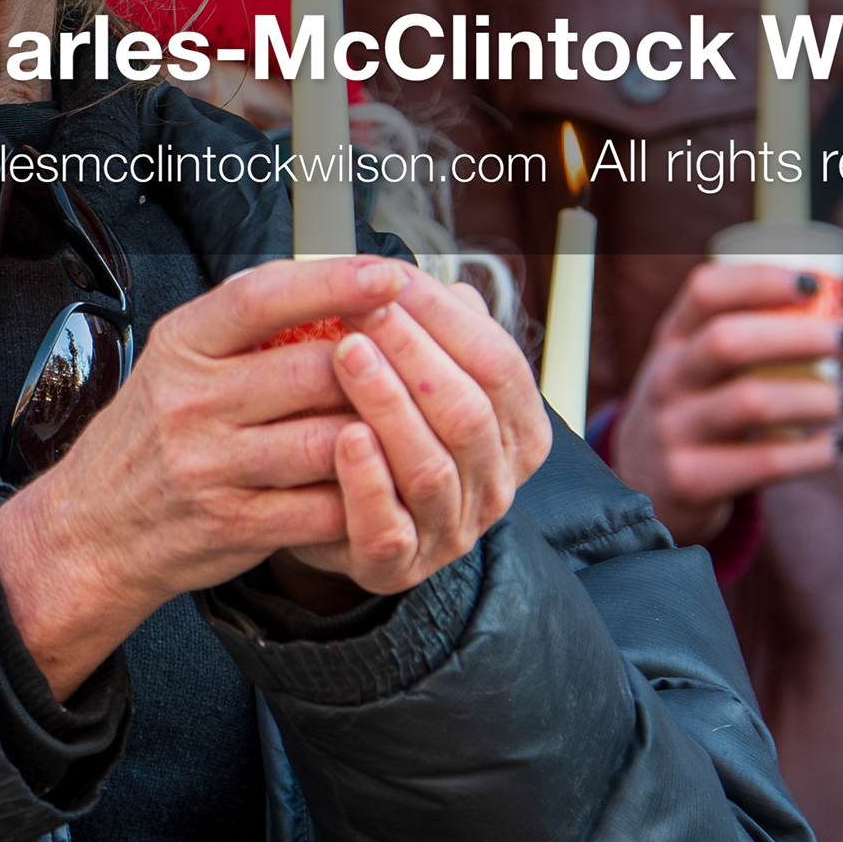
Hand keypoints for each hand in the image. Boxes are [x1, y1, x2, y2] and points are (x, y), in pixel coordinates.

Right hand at [0, 257, 544, 693]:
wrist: (92, 529)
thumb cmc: (151, 438)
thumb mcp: (176, 365)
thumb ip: (245, 330)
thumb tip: (343, 287)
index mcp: (179, 347)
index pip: (261, 298)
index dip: (333, 282)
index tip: (390, 274)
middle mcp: (189, 401)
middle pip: (315, 370)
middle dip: (380, 368)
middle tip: (422, 365)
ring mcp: (210, 465)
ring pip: (330, 441)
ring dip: (381, 435)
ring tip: (409, 426)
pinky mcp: (233, 523)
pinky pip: (325, 506)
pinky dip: (363, 495)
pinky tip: (380, 484)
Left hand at [261, 265, 553, 611]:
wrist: (327, 514)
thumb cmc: (380, 431)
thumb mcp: (416, 380)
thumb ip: (436, 336)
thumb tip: (444, 284)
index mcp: (515, 434)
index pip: (499, 365)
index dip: (447, 318)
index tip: (391, 278)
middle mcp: (494, 486)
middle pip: (469, 412)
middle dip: (415, 353)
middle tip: (361, 309)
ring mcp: (449, 530)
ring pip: (432, 466)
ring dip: (389, 405)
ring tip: (345, 354)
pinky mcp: (396, 564)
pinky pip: (388, 524)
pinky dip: (366, 479)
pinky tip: (341, 436)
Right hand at [610, 260, 842, 542]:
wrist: (639, 488)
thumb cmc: (698, 412)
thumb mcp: (705, 370)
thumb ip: (770, 341)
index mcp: (672, 341)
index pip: (705, 292)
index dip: (760, 280)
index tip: (812, 285)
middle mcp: (665, 380)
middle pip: (728, 342)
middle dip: (801, 336)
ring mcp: (672, 431)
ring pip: (750, 402)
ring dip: (815, 398)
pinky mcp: (690, 480)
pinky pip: (764, 463)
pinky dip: (813, 454)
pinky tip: (831, 447)